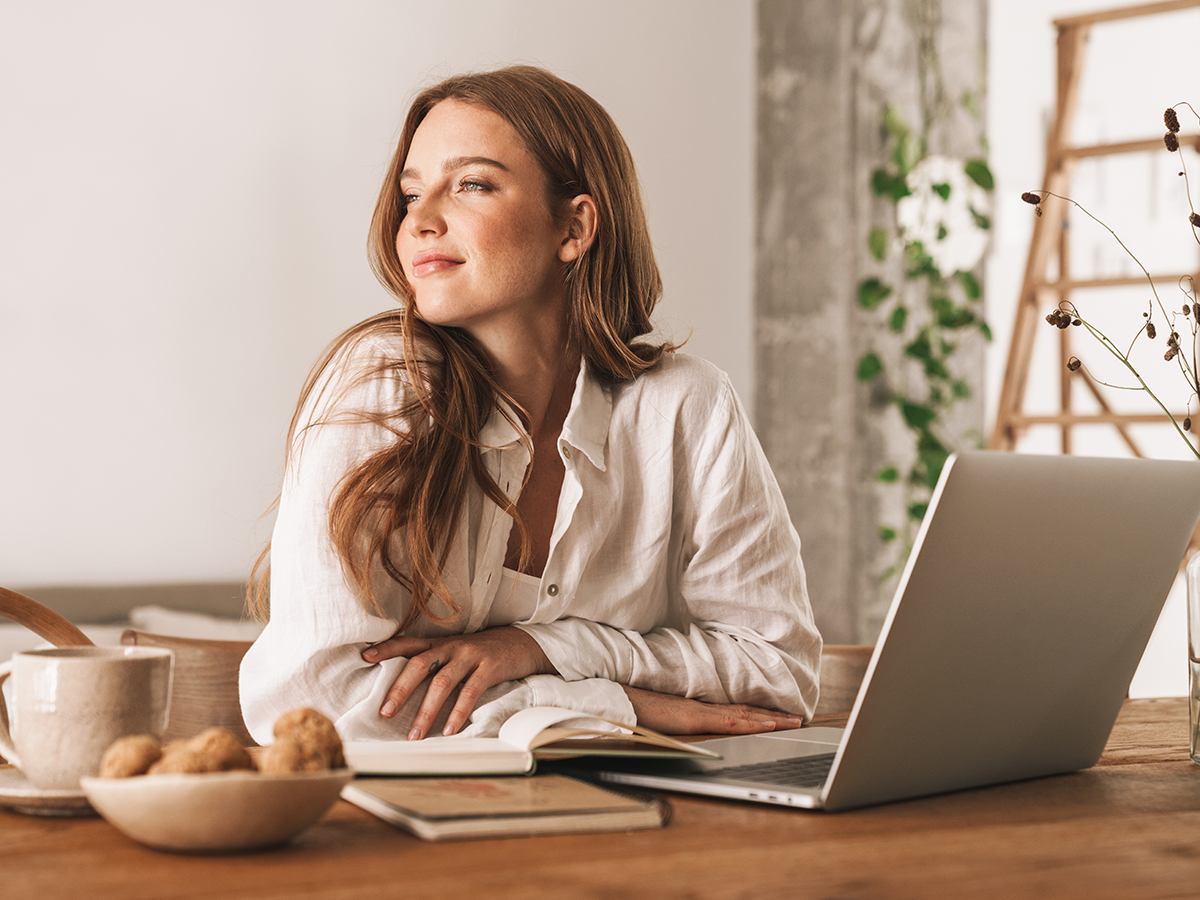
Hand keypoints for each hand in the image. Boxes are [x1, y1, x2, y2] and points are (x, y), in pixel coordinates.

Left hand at [362, 627, 556, 739]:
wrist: (522, 642)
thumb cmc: (482, 653)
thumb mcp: (455, 652)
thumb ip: (434, 662)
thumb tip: (403, 687)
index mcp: (440, 644)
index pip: (408, 642)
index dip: (386, 648)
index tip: (364, 656)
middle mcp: (451, 647)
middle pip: (420, 664)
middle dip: (400, 689)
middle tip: (385, 712)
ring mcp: (471, 656)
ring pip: (442, 681)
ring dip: (426, 711)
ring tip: (415, 735)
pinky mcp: (490, 667)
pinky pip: (471, 691)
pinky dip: (458, 712)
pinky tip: (450, 730)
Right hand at [621, 685, 804, 734]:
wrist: (615, 699)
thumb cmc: (633, 709)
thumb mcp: (661, 716)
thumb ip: (677, 718)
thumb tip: (687, 724)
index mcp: (695, 706)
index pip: (734, 709)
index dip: (758, 711)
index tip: (780, 715)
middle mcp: (702, 706)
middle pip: (744, 710)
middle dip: (774, 715)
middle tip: (799, 718)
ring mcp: (698, 711)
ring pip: (742, 714)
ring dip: (770, 718)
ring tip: (794, 722)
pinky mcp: (692, 718)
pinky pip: (726, 722)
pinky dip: (748, 723)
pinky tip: (766, 725)